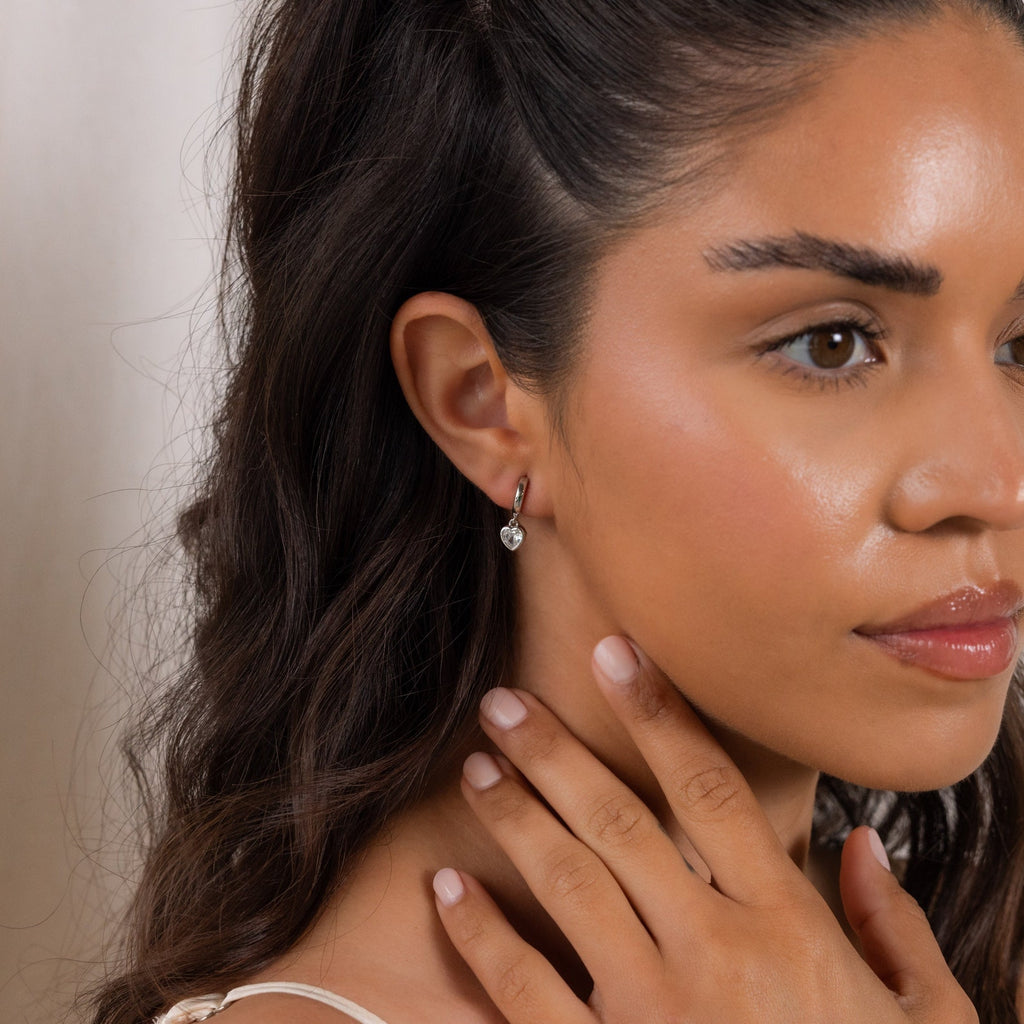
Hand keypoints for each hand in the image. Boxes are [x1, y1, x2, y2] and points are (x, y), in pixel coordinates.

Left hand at [431, 637, 977, 1022]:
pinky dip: (481, 938)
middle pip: (620, 823)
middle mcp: (714, 955)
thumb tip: (864, 847)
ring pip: (568, 888)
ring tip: (477, 769)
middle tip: (505, 703)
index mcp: (788, 927)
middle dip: (556, 754)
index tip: (616, 655)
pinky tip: (447, 889)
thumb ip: (897, 928)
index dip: (659, 714)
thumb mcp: (931, 1023)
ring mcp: (652, 1014)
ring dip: (516, 820)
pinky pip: (524, 994)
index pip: (711, 790)